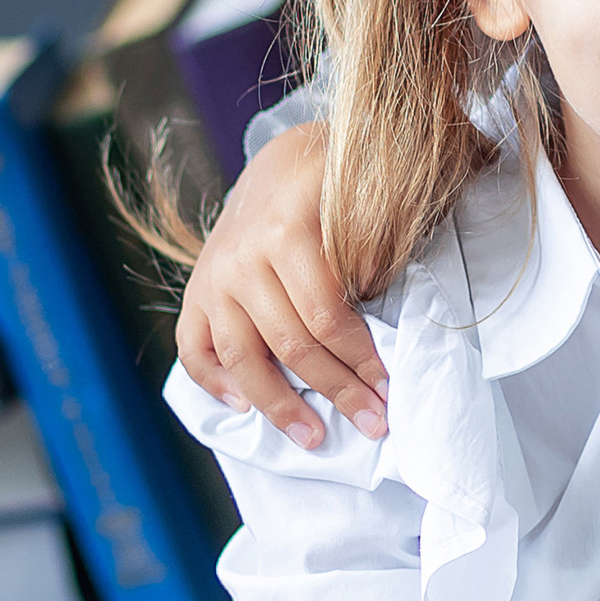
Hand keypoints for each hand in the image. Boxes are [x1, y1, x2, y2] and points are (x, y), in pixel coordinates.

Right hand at [175, 121, 386, 447]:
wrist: (278, 162)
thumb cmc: (335, 184)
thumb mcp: (364, 191)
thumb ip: (383, 237)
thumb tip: (406, 292)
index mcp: (287, 230)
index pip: (327, 315)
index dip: (362, 359)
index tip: (391, 390)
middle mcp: (242, 258)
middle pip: (292, 343)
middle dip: (337, 390)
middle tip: (374, 424)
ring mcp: (213, 278)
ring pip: (242, 356)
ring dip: (279, 405)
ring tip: (313, 438)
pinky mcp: (195, 293)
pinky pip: (194, 348)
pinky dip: (213, 381)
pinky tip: (243, 406)